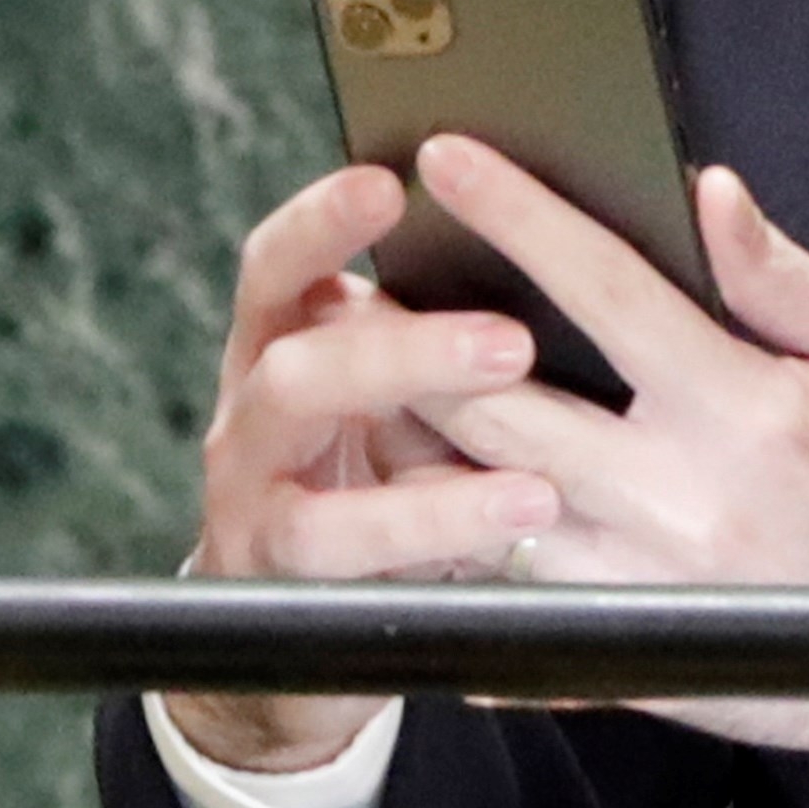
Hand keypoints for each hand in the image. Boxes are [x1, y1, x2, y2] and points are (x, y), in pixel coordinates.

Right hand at [163, 162, 563, 772]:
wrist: (284, 626)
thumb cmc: (371, 466)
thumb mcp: (392, 393)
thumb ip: (433, 332)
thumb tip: (554, 251)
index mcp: (281, 346)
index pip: (279, 268)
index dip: (321, 222)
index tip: (389, 180)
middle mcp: (254, 421)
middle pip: (297, 370)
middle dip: (404, 354)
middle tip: (513, 344)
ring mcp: (254, 511)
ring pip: (319, 501)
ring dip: (430, 495)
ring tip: (535, 488)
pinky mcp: (282, 597)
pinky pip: (350, 576)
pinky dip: (429, 554)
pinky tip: (502, 543)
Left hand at [412, 138, 808, 797]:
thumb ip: (782, 276)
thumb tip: (706, 192)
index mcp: (742, 409)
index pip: (604, 288)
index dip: (519, 216)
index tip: (449, 161)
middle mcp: (674, 497)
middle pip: (498, 403)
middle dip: (415, 335)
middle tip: (362, 279)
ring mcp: (635, 581)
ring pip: (477, 501)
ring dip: (412, 434)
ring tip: (366, 374)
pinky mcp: (619, 645)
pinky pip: (501, 586)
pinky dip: (449, 532)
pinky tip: (417, 486)